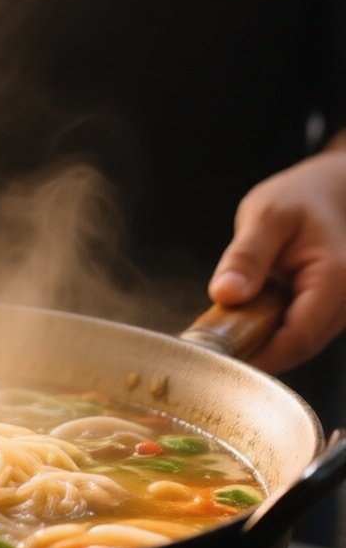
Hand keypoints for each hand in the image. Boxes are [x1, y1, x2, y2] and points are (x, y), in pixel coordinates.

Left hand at [209, 152, 345, 373]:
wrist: (331, 190)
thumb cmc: (302, 197)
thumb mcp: (266, 216)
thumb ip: (246, 257)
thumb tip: (224, 295)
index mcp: (336, 280)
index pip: (298, 339)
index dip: (258, 356)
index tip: (220, 357)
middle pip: (299, 346)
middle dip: (258, 348)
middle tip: (215, 339)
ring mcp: (342, 309)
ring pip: (300, 342)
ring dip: (265, 337)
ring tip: (231, 320)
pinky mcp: (331, 310)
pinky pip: (300, 330)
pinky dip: (274, 326)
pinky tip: (252, 310)